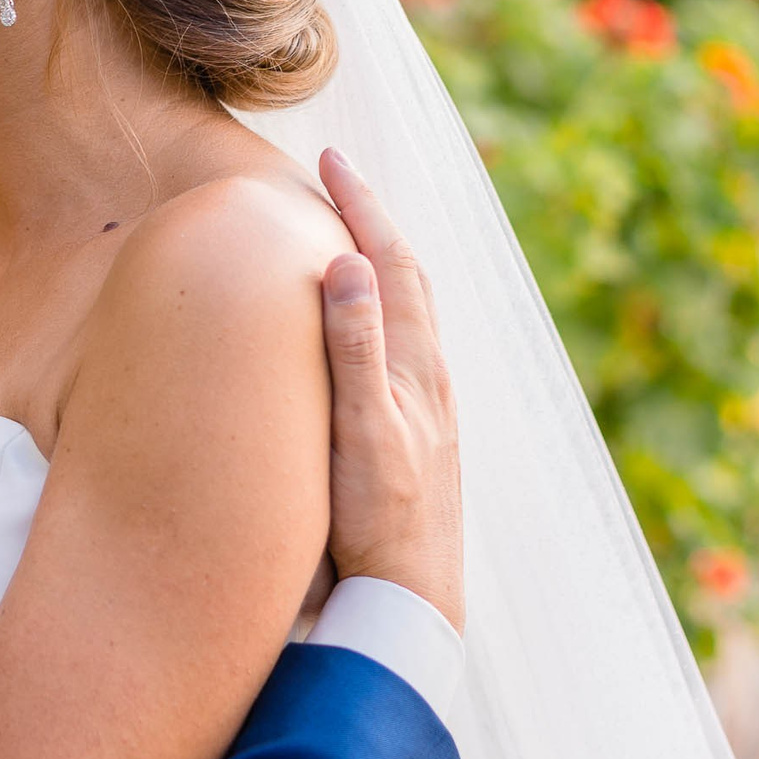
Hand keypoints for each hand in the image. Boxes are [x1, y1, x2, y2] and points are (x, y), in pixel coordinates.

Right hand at [316, 148, 463, 631]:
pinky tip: (369, 337)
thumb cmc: (382, 520)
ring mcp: (429, 409)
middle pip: (406, 278)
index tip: (330, 159)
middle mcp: (429, 379)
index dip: (360, 206)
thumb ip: (354, 346)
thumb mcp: (361, 428)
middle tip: (338, 179)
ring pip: (409, 315)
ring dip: (380, 266)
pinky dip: (381, 315)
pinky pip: (402, 351)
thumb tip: (349, 261)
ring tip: (351, 239)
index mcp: (414, 365)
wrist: (413, 599)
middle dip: (372, 222)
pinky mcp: (420, 438)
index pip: (388, 262)